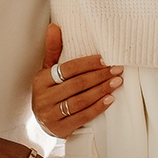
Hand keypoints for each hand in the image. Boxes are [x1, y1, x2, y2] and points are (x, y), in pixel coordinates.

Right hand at [31, 23, 121, 137]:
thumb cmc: (49, 92)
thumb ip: (53, 50)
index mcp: (40, 80)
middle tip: (117, 69)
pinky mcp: (60, 129)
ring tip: (117, 82)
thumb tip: (54, 27)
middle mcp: (43, 98)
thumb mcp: (47, 71)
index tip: (105, 59)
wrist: (41, 122)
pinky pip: (82, 117)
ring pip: (80, 101)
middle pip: (76, 84)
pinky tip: (109, 100)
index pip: (67, 69)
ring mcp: (51, 115)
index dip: (87, 63)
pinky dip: (97, 108)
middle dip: (99, 76)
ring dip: (101, 90)